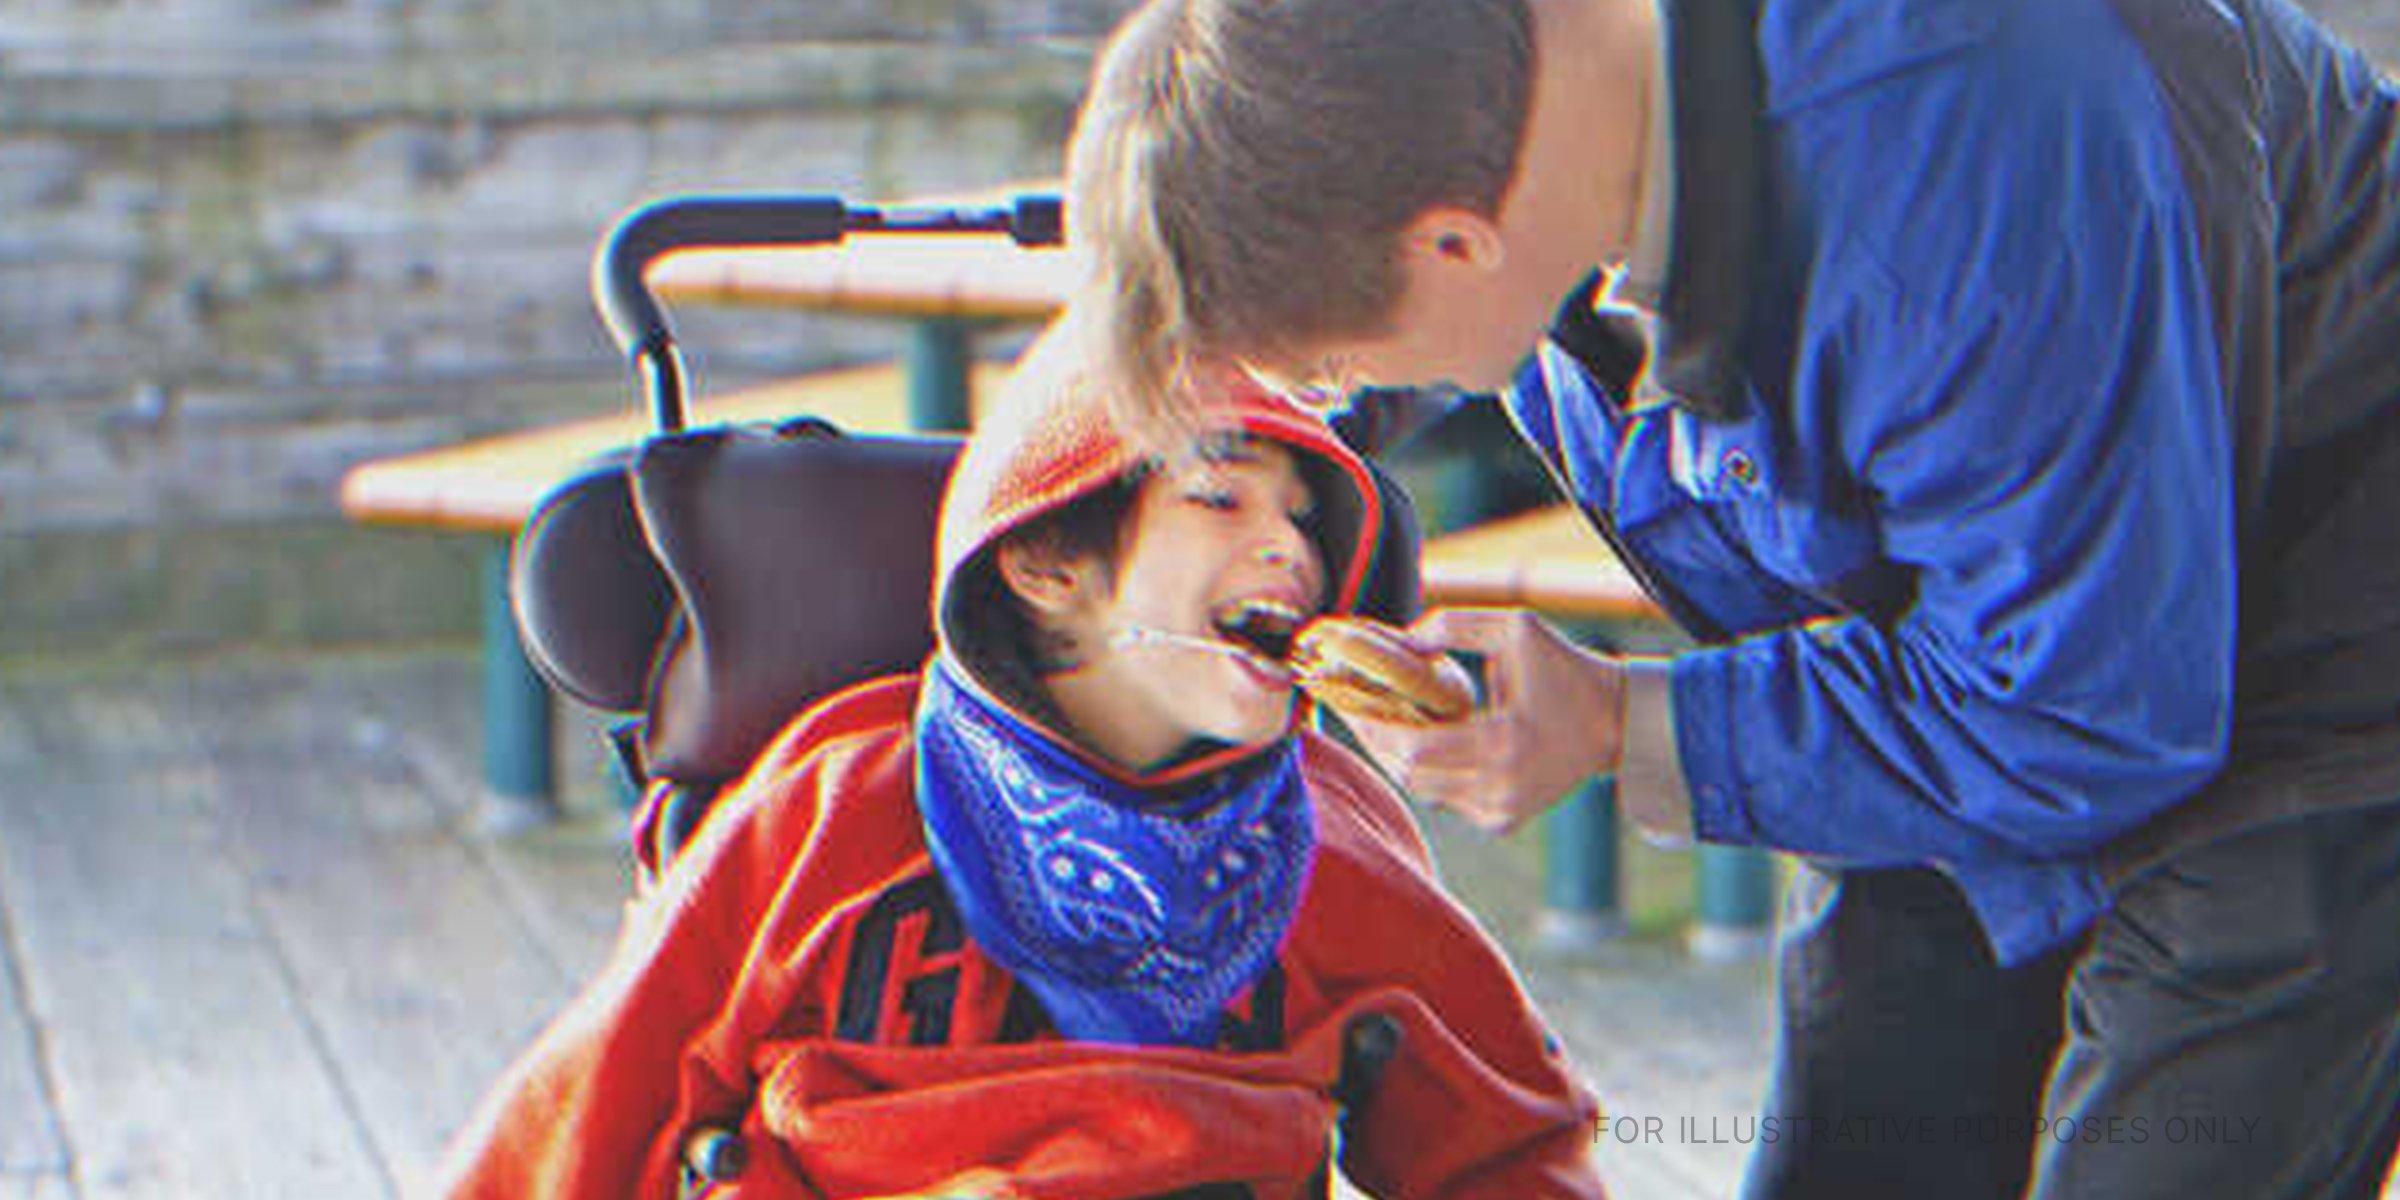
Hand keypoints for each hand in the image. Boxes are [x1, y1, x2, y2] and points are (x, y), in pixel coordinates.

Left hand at [1339, 607, 1626, 833]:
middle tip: (1355, 706)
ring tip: (1383, 718)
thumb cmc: (1567, 670)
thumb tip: (1399, 640)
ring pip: (1423, 789)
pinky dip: (1429, 771)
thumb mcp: (1516, 630)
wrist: (1616, 723)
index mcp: (1505, 745)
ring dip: (1400, 755)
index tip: (1350, 700)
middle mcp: (1501, 789)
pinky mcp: (1502, 821)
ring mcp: (1501, 811)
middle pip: (1410, 774)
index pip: (1415, 749)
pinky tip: (1423, 739)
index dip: (1376, 727)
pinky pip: (1445, 798)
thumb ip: (1454, 625)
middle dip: (1378, 739)